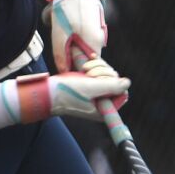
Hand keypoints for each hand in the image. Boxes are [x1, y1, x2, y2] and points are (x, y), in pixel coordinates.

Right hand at [6, 56, 129, 123]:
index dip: (114, 80)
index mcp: (104, 109)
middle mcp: (101, 103)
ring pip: (107, 75)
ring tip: (84, 69)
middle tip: (88, 72)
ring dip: (97, 68)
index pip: (121, 92)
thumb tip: (127, 83)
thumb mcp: (90, 88)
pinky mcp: (89, 86)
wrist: (47, 91)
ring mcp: (95, 94)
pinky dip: (94, 67)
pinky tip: (86, 64)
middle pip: (115, 81)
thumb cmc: (66, 92)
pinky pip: (98, 74)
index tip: (99, 77)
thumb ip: (111, 85)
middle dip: (103, 72)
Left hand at [42, 0, 106, 70]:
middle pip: (88, 59)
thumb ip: (61, 54)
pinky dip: (77, 40)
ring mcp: (98, 32)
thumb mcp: (59, 33)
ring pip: (86, 48)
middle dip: (75, 59)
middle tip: (62, 53)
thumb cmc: (67, 8)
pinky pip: (86, 39)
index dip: (78, 71)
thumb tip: (63, 70)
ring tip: (64, 37)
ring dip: (74, 48)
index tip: (67, 70)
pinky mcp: (94, 26)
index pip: (90, 68)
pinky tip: (68, 30)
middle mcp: (100, 39)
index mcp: (94, 43)